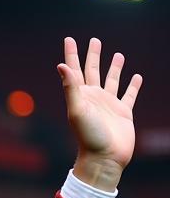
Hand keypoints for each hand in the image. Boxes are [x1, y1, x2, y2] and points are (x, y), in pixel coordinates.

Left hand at [58, 36, 142, 190]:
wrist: (103, 159)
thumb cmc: (88, 136)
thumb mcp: (77, 109)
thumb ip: (70, 87)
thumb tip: (61, 65)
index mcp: (80, 96)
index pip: (75, 70)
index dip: (72, 54)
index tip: (69, 39)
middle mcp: (94, 98)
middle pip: (93, 71)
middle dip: (93, 56)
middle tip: (94, 40)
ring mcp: (109, 105)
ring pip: (112, 80)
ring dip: (114, 68)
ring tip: (117, 55)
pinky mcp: (123, 112)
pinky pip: (129, 95)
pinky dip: (133, 85)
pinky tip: (136, 76)